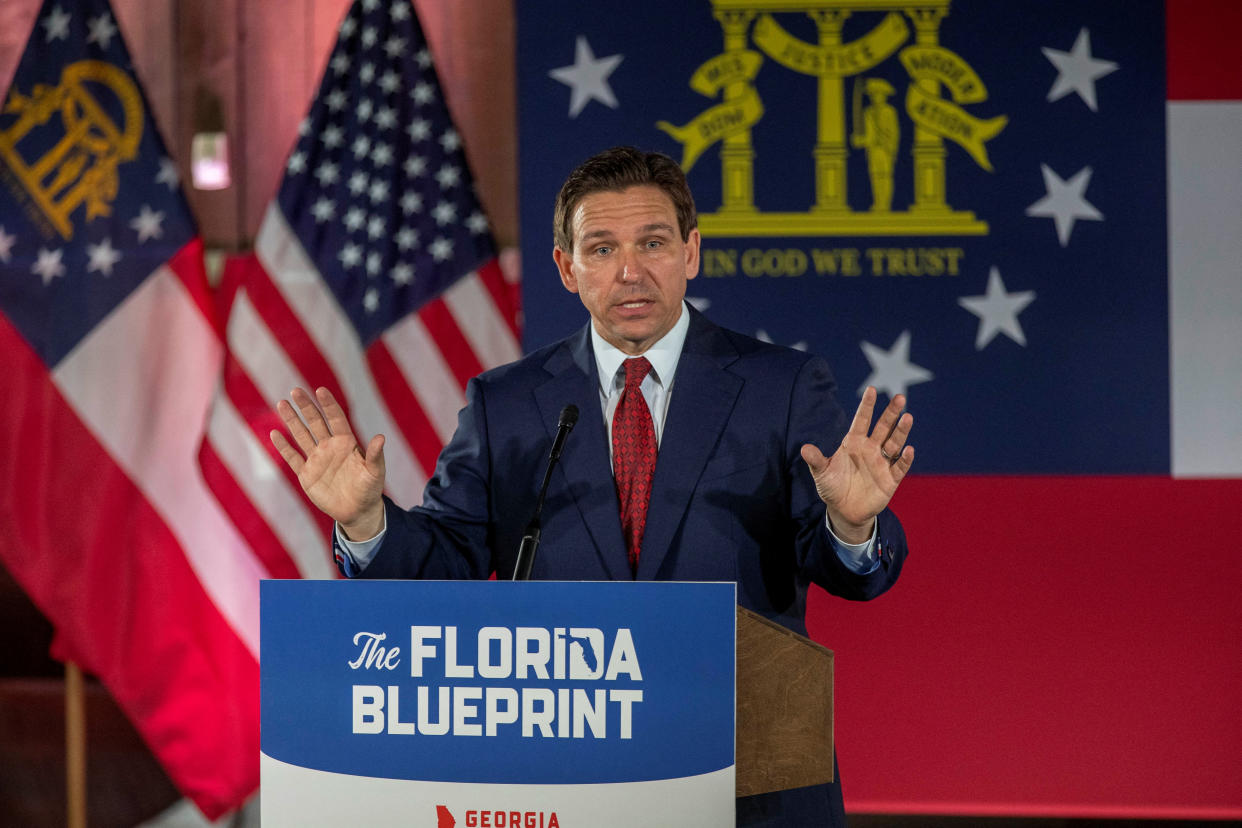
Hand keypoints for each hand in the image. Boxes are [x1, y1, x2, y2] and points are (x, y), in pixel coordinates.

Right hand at [270, 387, 385, 539]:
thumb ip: (375, 456)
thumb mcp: (375, 473)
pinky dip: (283, 447)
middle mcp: (330, 447)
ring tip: (281, 403)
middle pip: (315, 422)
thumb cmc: (370, 489)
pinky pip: (293, 458)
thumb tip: (381, 437)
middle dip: (306, 406)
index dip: (328, 404)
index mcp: (347, 443)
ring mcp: (316, 459)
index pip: (336, 418)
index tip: (320, 390)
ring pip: (301, 435)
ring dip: (291, 420)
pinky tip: (274, 433)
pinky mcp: (306, 474)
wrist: (357, 511)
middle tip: (295, 390)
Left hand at [800, 386, 913, 544]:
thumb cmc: (832, 487)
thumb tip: (804, 448)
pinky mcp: (890, 480)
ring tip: (908, 417)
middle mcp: (870, 449)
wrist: (844, 511)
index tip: (871, 390)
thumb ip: (816, 460)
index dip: (866, 406)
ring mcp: (882, 463)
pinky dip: (904, 459)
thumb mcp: (822, 473)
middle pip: (883, 427)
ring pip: (894, 444)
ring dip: (901, 432)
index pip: (861, 421)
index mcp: (854, 443)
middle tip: (899, 397)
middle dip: (891, 413)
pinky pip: (899, 467)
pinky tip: (908, 450)